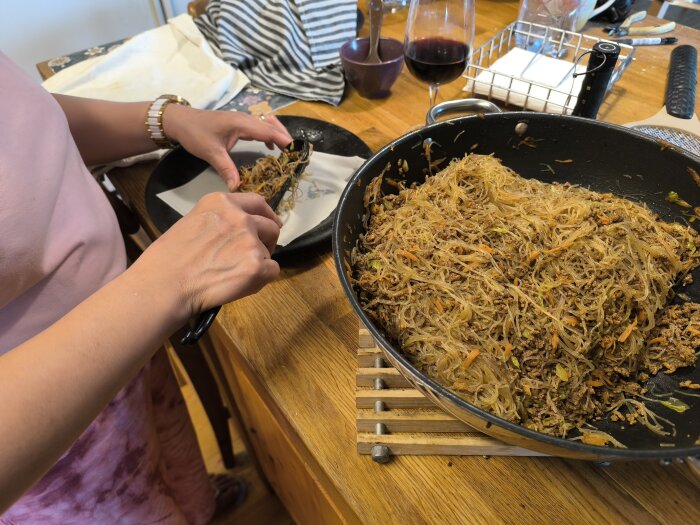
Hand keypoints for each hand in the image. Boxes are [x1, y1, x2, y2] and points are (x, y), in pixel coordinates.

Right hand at [129, 192, 281, 320]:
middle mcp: (239, 217)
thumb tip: (241, 231)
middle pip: (271, 226)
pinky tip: (237, 284)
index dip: (267, 215)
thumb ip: (220, 221)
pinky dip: (260, 280)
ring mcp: (250, 241)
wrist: (164, 284)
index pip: (257, 202)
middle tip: (253, 257)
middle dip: (267, 241)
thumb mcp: (193, 222)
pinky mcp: (256, 265)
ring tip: (231, 275)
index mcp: (221, 203)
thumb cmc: (169, 260)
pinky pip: (272, 271)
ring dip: (258, 263)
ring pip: (268, 253)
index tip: (271, 224)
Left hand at [162, 105, 292, 190]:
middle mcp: (245, 119)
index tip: (296, 151)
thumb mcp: (211, 153)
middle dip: (285, 137)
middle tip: (294, 153)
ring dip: (277, 134)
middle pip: (272, 124)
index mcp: (241, 123)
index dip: (284, 141)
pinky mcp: (238, 123)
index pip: (269, 131)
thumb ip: (227, 170)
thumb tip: (237, 188)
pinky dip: (268, 134)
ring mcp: (242, 119)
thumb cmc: (195, 133)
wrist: (180, 121)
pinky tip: (269, 147)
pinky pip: (259, 126)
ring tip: (286, 150)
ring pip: (267, 123)